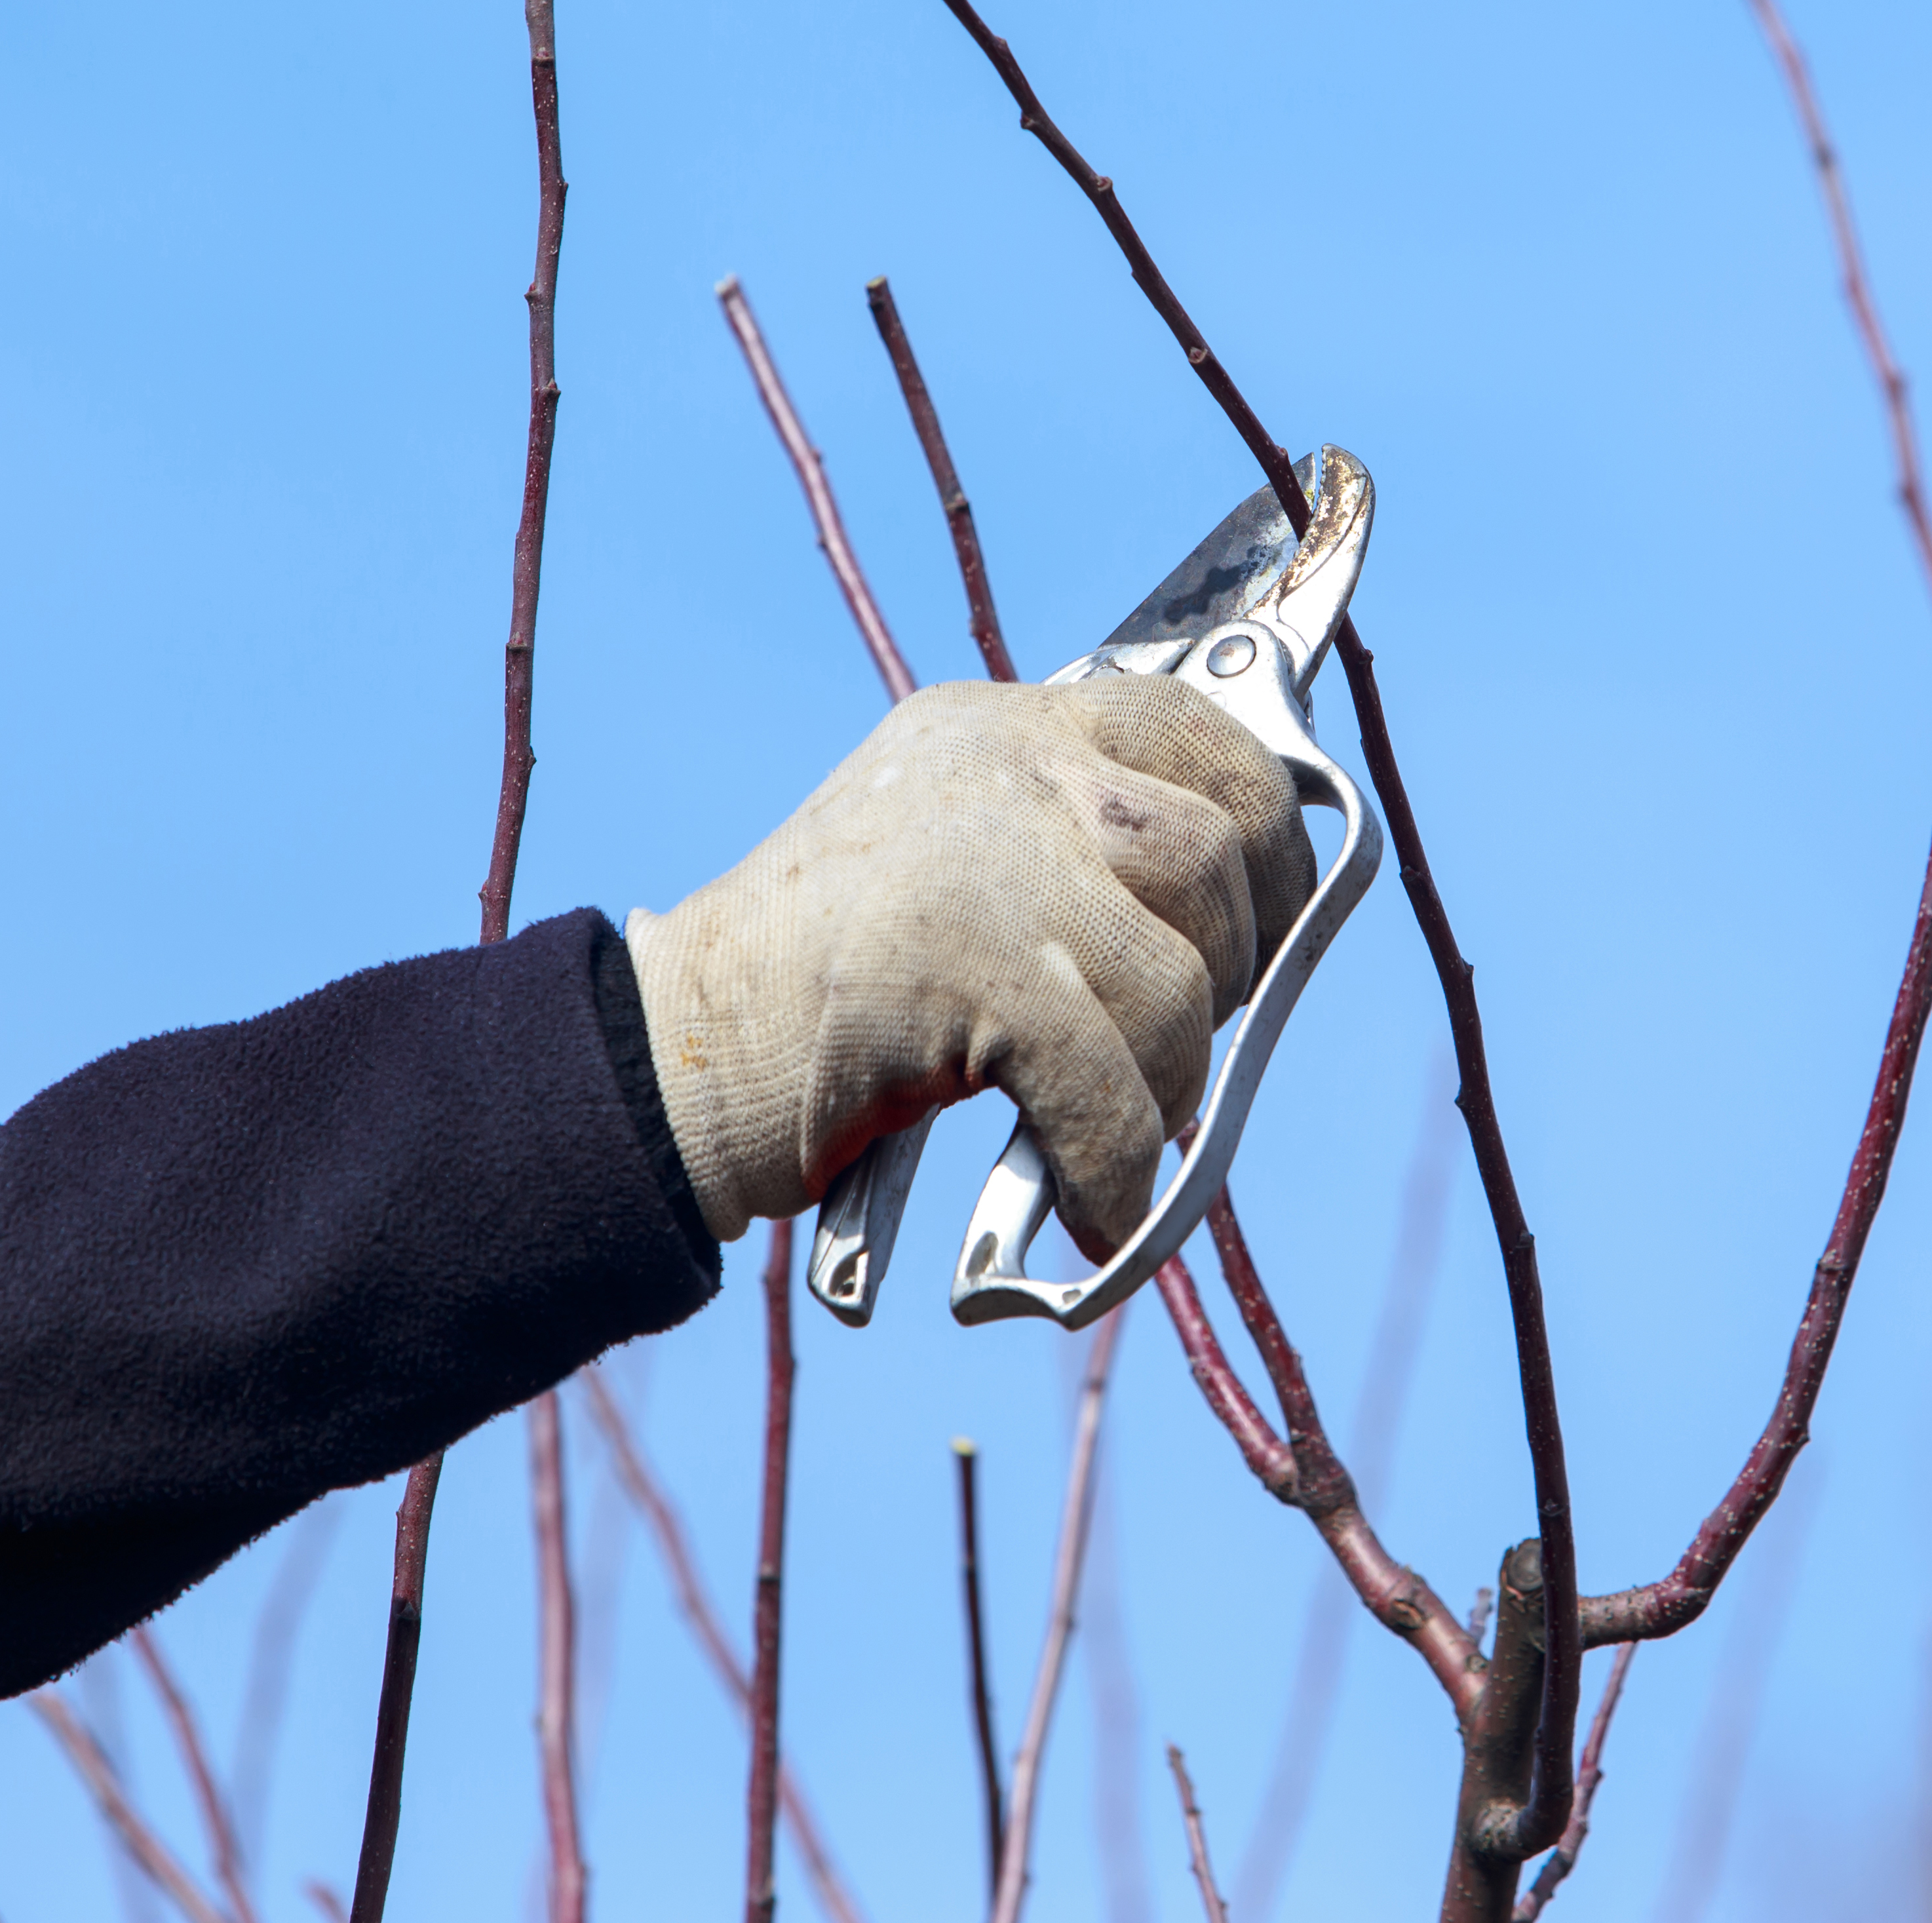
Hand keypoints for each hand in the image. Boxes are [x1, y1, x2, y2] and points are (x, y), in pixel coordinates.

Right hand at [629, 677, 1317, 1256]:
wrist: (663, 1057)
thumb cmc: (816, 992)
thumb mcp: (952, 863)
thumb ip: (1071, 857)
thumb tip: (1241, 931)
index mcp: (1001, 728)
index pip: (1192, 724)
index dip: (1265, 825)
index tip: (1268, 912)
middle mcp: (1003, 766)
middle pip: (1214, 852)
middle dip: (1233, 966)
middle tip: (1178, 1042)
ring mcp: (988, 863)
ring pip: (1181, 985)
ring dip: (1166, 1090)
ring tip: (1108, 1137)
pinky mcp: (970, 970)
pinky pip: (1113, 1089)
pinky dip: (1114, 1169)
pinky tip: (1088, 1208)